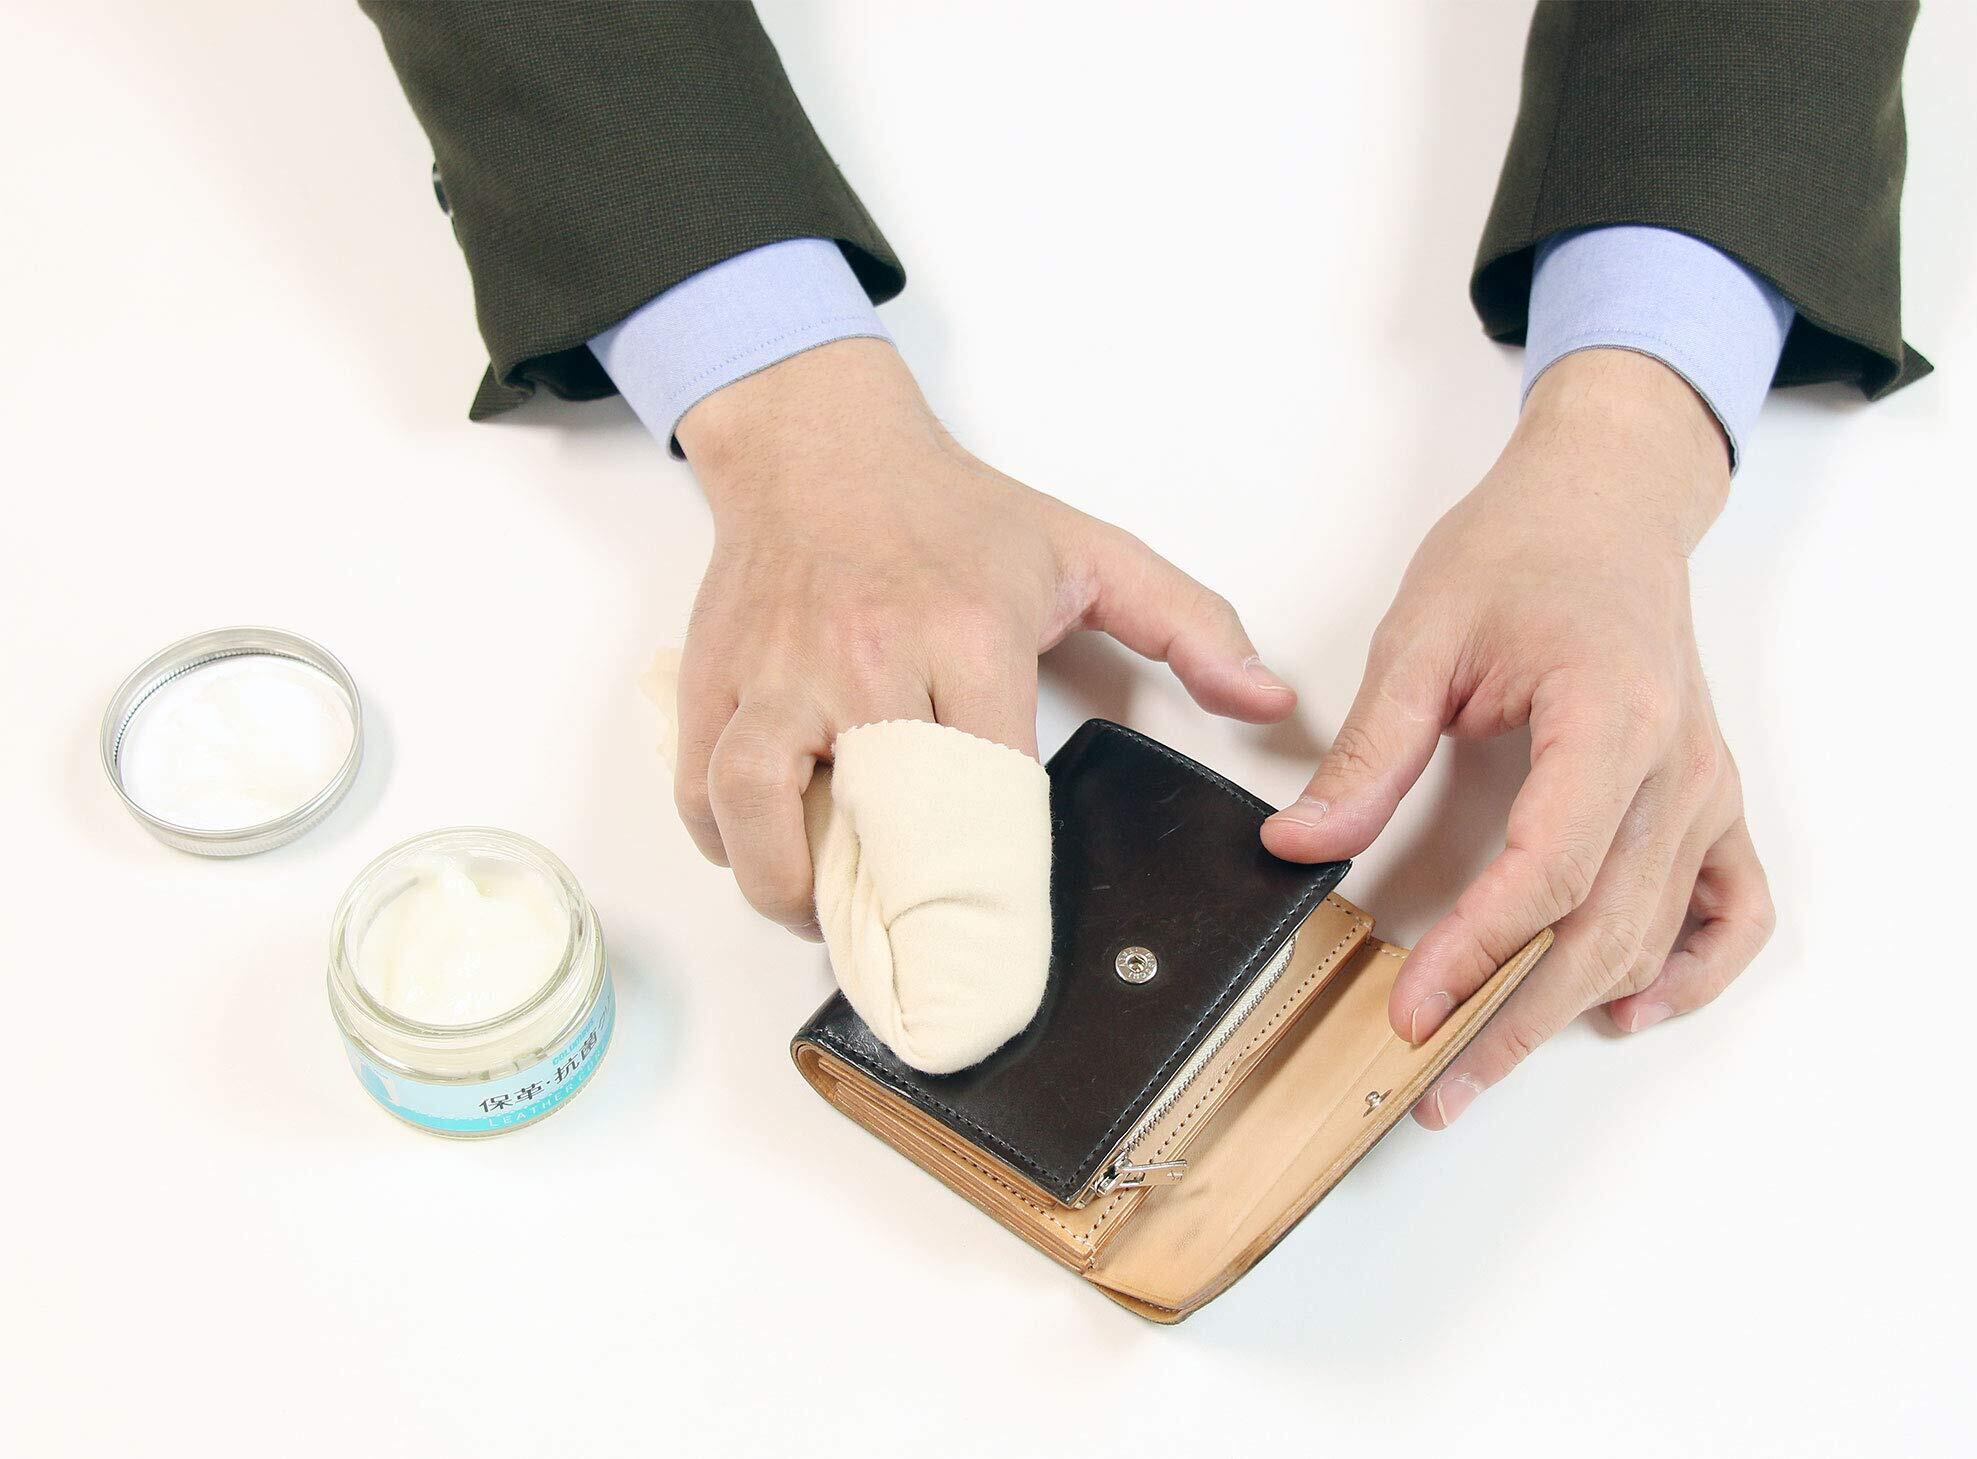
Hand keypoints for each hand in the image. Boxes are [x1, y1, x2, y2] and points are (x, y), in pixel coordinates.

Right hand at [674, 338, 1295, 933]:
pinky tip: (762, 858)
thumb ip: (1190, 624)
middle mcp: (865, 656)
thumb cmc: (951, 509)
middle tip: (912, 964)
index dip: (992, 886)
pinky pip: (700, 782)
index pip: (983, 793)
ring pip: (755, 804)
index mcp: (967, 635)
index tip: (1004, 947)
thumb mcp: (1089, 550)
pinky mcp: (713, 675)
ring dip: (784, 886)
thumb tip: (1268, 699)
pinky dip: (722, 841)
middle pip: (869, 816)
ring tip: (821, 917)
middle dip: (888, 911)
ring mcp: (778, 668)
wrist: (821, 440)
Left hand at [1262, 349, 1775, 1126]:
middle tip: (1428, 1083)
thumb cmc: (1521, 550)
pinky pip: (1730, 911)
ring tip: (1485, 1065)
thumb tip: (1302, 844)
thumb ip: (1370, 752)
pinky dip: (1687, 971)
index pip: (1549, 871)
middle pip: (1601, 930)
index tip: (1410, 1010)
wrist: (1605, 504)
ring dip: (1570, 1010)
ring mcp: (1705, 790)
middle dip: (1510, 1018)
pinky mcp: (1708, 800)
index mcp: (1611, 719)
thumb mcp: (1423, 637)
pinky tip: (1622, 1007)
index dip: (1478, 952)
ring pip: (1651, 936)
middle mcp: (1677, 768)